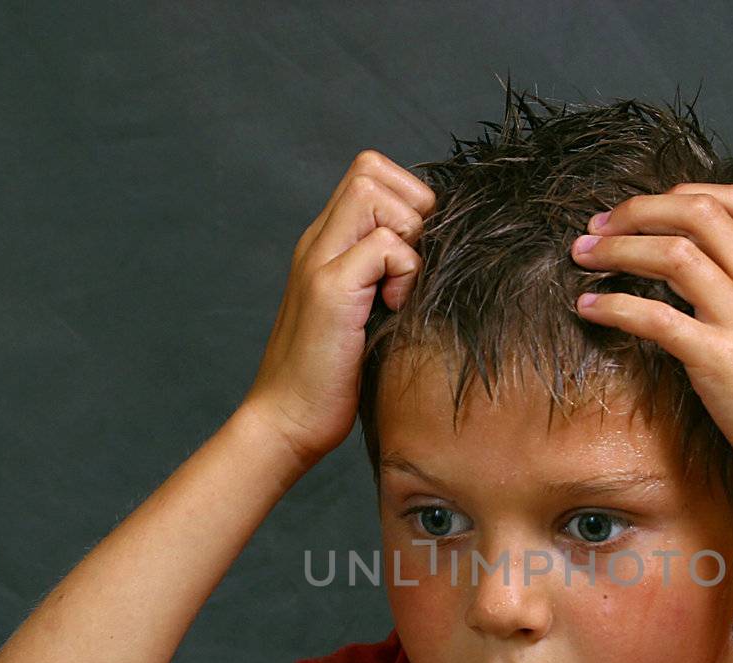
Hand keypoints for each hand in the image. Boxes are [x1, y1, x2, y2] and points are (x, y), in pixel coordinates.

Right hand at [242, 150, 435, 466]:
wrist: (286, 423)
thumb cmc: (334, 380)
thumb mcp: (370, 315)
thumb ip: (389, 278)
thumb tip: (446, 258)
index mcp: (326, 244)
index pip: (372, 173)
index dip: (407, 200)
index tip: (417, 256)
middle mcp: (317, 242)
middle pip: (372, 169)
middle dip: (412, 208)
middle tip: (414, 268)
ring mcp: (318, 262)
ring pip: (374, 192)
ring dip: (407, 236)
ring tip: (402, 288)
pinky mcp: (329, 290)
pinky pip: (385, 245)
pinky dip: (404, 273)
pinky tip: (394, 310)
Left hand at [570, 183, 732, 502]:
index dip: (680, 194)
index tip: (645, 211)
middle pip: (696, 212)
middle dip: (638, 209)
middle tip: (598, 225)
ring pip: (672, 253)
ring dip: (617, 248)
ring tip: (583, 256)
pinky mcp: (720, 361)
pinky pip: (656, 317)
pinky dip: (614, 305)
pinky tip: (589, 307)